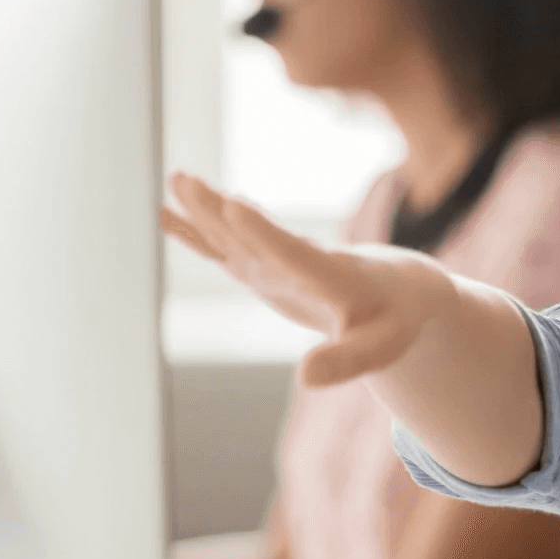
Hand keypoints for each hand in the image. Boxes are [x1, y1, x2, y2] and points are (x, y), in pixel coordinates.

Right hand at [162, 173, 454, 385]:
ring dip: (204, 209)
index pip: (292, 252)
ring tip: (174, 178)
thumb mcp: (377, 348)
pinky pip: (223, 247)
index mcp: (329, 274)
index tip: (234, 204)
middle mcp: (297, 259)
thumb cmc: (389, 321)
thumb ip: (345, 361)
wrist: (393, 291)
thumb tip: (306, 379)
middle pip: (253, 233)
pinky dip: (196, 232)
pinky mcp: (261, 267)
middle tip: (187, 180)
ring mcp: (275, 261)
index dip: (263, 230)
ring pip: (233, 233)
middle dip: (220, 210)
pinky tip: (166, 213)